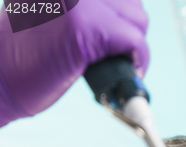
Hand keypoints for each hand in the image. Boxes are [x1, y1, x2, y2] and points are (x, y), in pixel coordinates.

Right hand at [0, 0, 148, 126]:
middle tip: (114, 56)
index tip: (119, 38)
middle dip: (128, 33)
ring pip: (138, 21)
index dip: (122, 17)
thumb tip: (122, 18)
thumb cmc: (22, 52)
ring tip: (114, 65)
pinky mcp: (86, 27)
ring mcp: (81, 1)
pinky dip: (137, 61)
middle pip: (132, 5)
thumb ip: (84, 7)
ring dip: (133, 47)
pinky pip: (135, 42)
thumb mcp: (53, 12)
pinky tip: (123, 74)